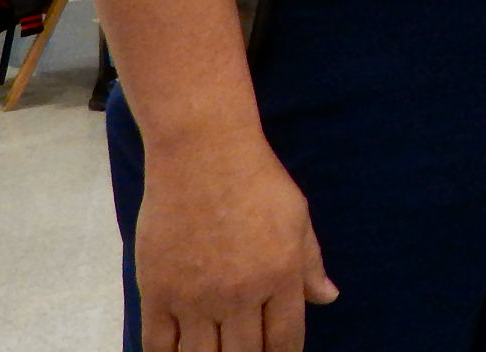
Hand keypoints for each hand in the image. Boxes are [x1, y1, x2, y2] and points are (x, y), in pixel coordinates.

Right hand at [135, 133, 335, 351]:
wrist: (202, 153)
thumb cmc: (257, 179)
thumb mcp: (297, 217)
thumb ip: (311, 263)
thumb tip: (328, 298)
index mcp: (281, 276)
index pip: (285, 341)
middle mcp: (240, 294)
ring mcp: (196, 297)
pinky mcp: (157, 293)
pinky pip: (159, 346)